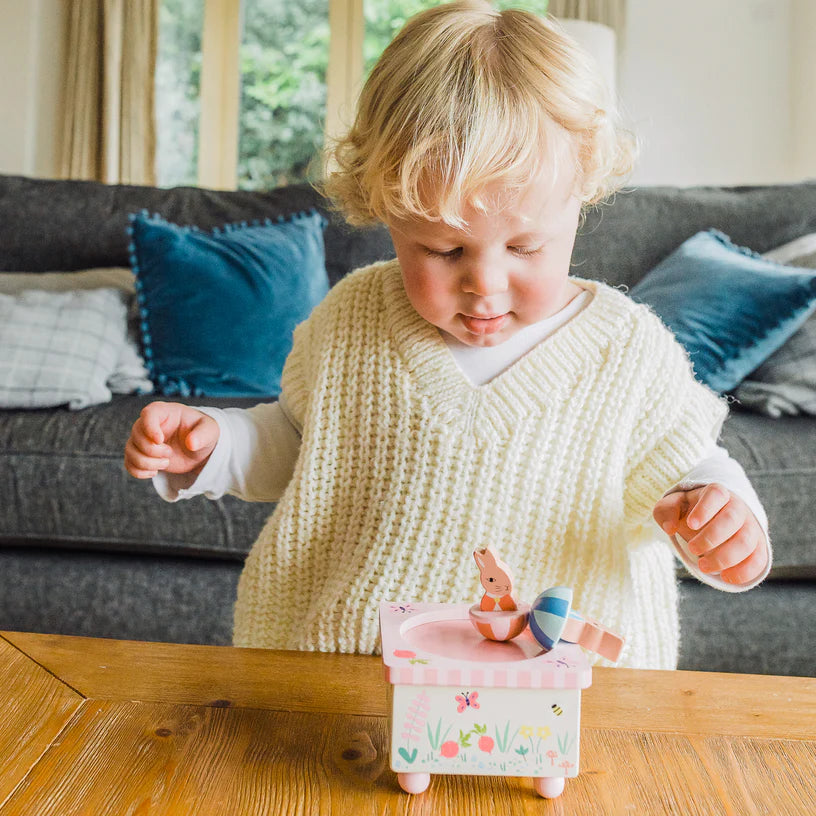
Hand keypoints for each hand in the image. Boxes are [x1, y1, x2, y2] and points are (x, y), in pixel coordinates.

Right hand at [124, 401, 219, 478]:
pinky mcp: (141, 455)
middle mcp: (149, 424)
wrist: (199, 449)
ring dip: (146, 463)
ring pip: (130, 451)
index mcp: (165, 412)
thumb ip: (202, 435)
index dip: (150, 428)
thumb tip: (191, 443)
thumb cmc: (203, 432)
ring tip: (166, 463)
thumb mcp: (210, 430)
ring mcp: (143, 440)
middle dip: (152, 450)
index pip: (148, 414)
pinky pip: (129, 464)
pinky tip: (155, 472)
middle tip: (170, 454)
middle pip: (136, 435)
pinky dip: (139, 472)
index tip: (160, 440)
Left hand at [652, 484, 767, 585]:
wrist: (710, 522)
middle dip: (711, 538)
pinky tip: (725, 577)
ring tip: (703, 566)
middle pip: (732, 519)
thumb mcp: (672, 507)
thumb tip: (670, 527)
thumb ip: (666, 512)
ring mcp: (750, 526)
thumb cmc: (688, 512)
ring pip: (746, 542)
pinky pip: (759, 559)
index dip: (705, 509)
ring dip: (724, 558)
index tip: (691, 524)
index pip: (715, 494)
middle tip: (692, 549)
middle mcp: (737, 507)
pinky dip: (744, 572)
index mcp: (715, 493)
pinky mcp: (758, 546)